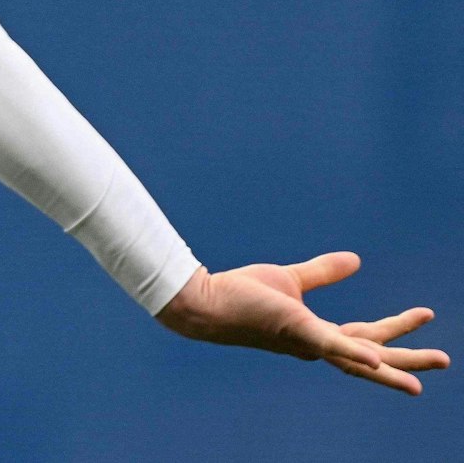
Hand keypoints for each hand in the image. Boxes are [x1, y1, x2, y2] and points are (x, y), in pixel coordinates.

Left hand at [156, 252, 448, 394]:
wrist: (204, 301)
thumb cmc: (241, 293)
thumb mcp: (292, 279)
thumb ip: (323, 272)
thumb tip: (356, 259)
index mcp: (317, 334)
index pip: (366, 334)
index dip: (397, 327)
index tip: (426, 313)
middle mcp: (315, 345)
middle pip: (373, 354)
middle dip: (409, 359)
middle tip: (446, 361)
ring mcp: (307, 341)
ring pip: (359, 358)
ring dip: (393, 367)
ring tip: (421, 384)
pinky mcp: (296, 329)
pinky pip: (331, 344)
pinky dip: (355, 352)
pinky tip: (378, 361)